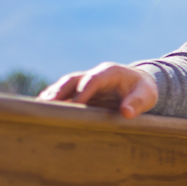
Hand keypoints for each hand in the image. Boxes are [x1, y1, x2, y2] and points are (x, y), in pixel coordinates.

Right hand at [38, 62, 158, 118]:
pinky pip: (64, 93)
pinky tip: (42, 111)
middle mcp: (94, 74)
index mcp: (110, 72)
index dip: (84, 91)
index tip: (77, 104)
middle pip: (73, 80)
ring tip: (40, 108)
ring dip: (52, 96)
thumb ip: (137, 103)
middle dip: (60, 91)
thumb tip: (126, 113)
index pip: (94, 79)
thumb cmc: (143, 90)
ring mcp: (85, 82)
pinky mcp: (80, 91)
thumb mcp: (147, 96)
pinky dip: (53, 100)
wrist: (139, 85)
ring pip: (64, 86)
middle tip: (48, 105)